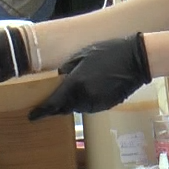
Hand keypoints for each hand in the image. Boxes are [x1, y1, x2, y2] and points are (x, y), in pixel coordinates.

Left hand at [28, 34, 151, 119]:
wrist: (137, 60)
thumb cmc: (109, 52)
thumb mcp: (82, 55)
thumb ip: (66, 70)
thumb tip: (56, 80)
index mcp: (76, 84)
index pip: (53, 104)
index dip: (41, 112)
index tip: (32, 116)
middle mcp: (85, 98)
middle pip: (64, 107)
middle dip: (57, 105)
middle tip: (52, 97)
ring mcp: (97, 104)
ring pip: (77, 108)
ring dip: (72, 101)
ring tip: (77, 87)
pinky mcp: (106, 106)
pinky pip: (89, 106)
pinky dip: (85, 101)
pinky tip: (91, 88)